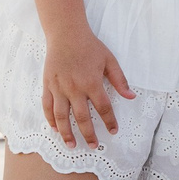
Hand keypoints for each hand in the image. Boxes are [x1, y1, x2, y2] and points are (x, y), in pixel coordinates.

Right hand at [41, 24, 135, 147]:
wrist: (66, 34)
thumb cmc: (90, 46)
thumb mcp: (109, 60)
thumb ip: (120, 80)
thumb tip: (131, 97)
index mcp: (91, 82)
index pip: (103, 108)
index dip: (109, 121)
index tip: (113, 131)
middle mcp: (74, 88)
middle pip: (82, 117)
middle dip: (89, 134)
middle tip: (94, 146)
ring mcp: (59, 88)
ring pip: (61, 117)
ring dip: (67, 133)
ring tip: (72, 145)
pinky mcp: (48, 86)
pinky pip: (47, 107)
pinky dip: (50, 120)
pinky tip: (55, 129)